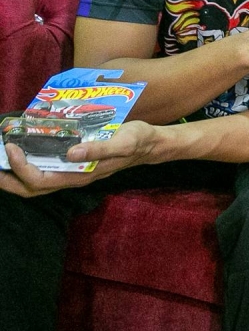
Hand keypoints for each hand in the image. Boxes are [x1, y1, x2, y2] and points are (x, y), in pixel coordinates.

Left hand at [0, 121, 158, 196]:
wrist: (151, 145)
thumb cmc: (138, 141)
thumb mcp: (124, 141)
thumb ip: (99, 148)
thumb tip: (71, 153)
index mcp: (82, 174)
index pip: (42, 179)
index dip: (22, 167)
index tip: (12, 147)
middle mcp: (74, 177)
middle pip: (32, 189)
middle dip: (8, 180)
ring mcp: (74, 173)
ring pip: (36, 183)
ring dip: (14, 175)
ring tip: (0, 160)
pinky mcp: (75, 165)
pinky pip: (45, 171)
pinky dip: (27, 166)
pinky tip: (23, 150)